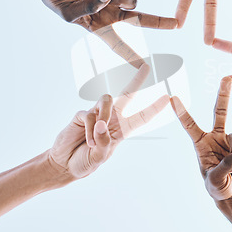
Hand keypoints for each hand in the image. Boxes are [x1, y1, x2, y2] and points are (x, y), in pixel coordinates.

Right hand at [40, 0, 176, 67]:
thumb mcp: (68, 12)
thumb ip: (88, 7)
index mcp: (99, 28)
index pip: (119, 46)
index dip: (132, 58)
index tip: (146, 69)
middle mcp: (110, 14)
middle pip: (140, 21)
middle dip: (159, 22)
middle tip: (176, 24)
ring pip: (131, 1)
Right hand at [48, 64, 168, 178]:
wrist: (64, 164)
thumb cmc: (85, 162)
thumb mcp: (99, 157)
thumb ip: (104, 142)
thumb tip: (102, 124)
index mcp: (122, 130)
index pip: (142, 117)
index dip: (154, 107)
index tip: (167, 97)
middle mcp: (112, 118)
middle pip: (127, 95)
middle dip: (137, 80)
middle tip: (147, 67)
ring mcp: (97, 114)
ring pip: (107, 101)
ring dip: (103, 118)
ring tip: (94, 140)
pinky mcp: (82, 115)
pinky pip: (89, 114)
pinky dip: (89, 129)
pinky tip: (87, 140)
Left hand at [170, 77, 231, 201]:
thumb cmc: (216, 187)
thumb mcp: (215, 179)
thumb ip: (227, 165)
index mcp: (201, 143)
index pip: (189, 125)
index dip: (181, 112)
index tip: (172, 97)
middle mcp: (215, 137)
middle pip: (220, 112)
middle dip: (224, 95)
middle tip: (226, 78)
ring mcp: (230, 141)